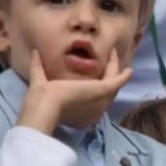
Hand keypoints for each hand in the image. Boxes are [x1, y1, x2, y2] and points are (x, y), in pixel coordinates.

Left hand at [17, 49, 132, 133]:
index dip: (93, 82)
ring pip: (111, 82)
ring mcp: (100, 102)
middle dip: (107, 74)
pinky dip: (123, 77)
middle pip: (104, 89)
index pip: (90, 96)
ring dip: (113, 68)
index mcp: (79, 113)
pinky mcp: (103, 92)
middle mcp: (94, 110)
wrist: (45, 106)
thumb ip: (38, 68)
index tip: (93, 71)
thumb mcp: (39, 81)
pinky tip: (129, 70)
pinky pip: (117, 82)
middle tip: (107, 59)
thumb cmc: (39, 100)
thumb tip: (35, 52)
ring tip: (113, 54)